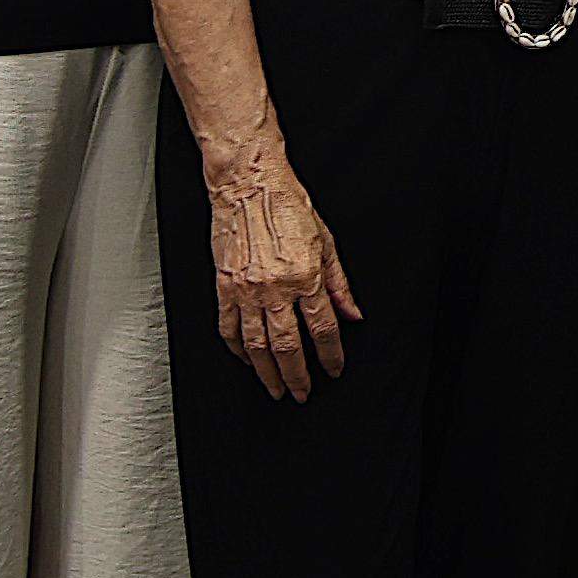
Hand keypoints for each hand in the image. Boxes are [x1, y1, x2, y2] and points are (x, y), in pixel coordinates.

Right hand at [203, 148, 361, 398]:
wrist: (249, 184)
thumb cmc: (287, 205)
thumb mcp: (326, 242)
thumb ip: (340, 284)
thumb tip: (353, 315)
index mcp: (305, 277)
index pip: (323, 330)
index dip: (330, 356)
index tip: (333, 370)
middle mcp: (275, 288)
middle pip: (287, 346)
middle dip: (297, 376)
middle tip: (301, 393)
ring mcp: (246, 290)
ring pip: (256, 345)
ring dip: (266, 372)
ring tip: (275, 388)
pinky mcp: (224, 286)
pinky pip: (228, 328)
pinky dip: (237, 349)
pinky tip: (246, 360)